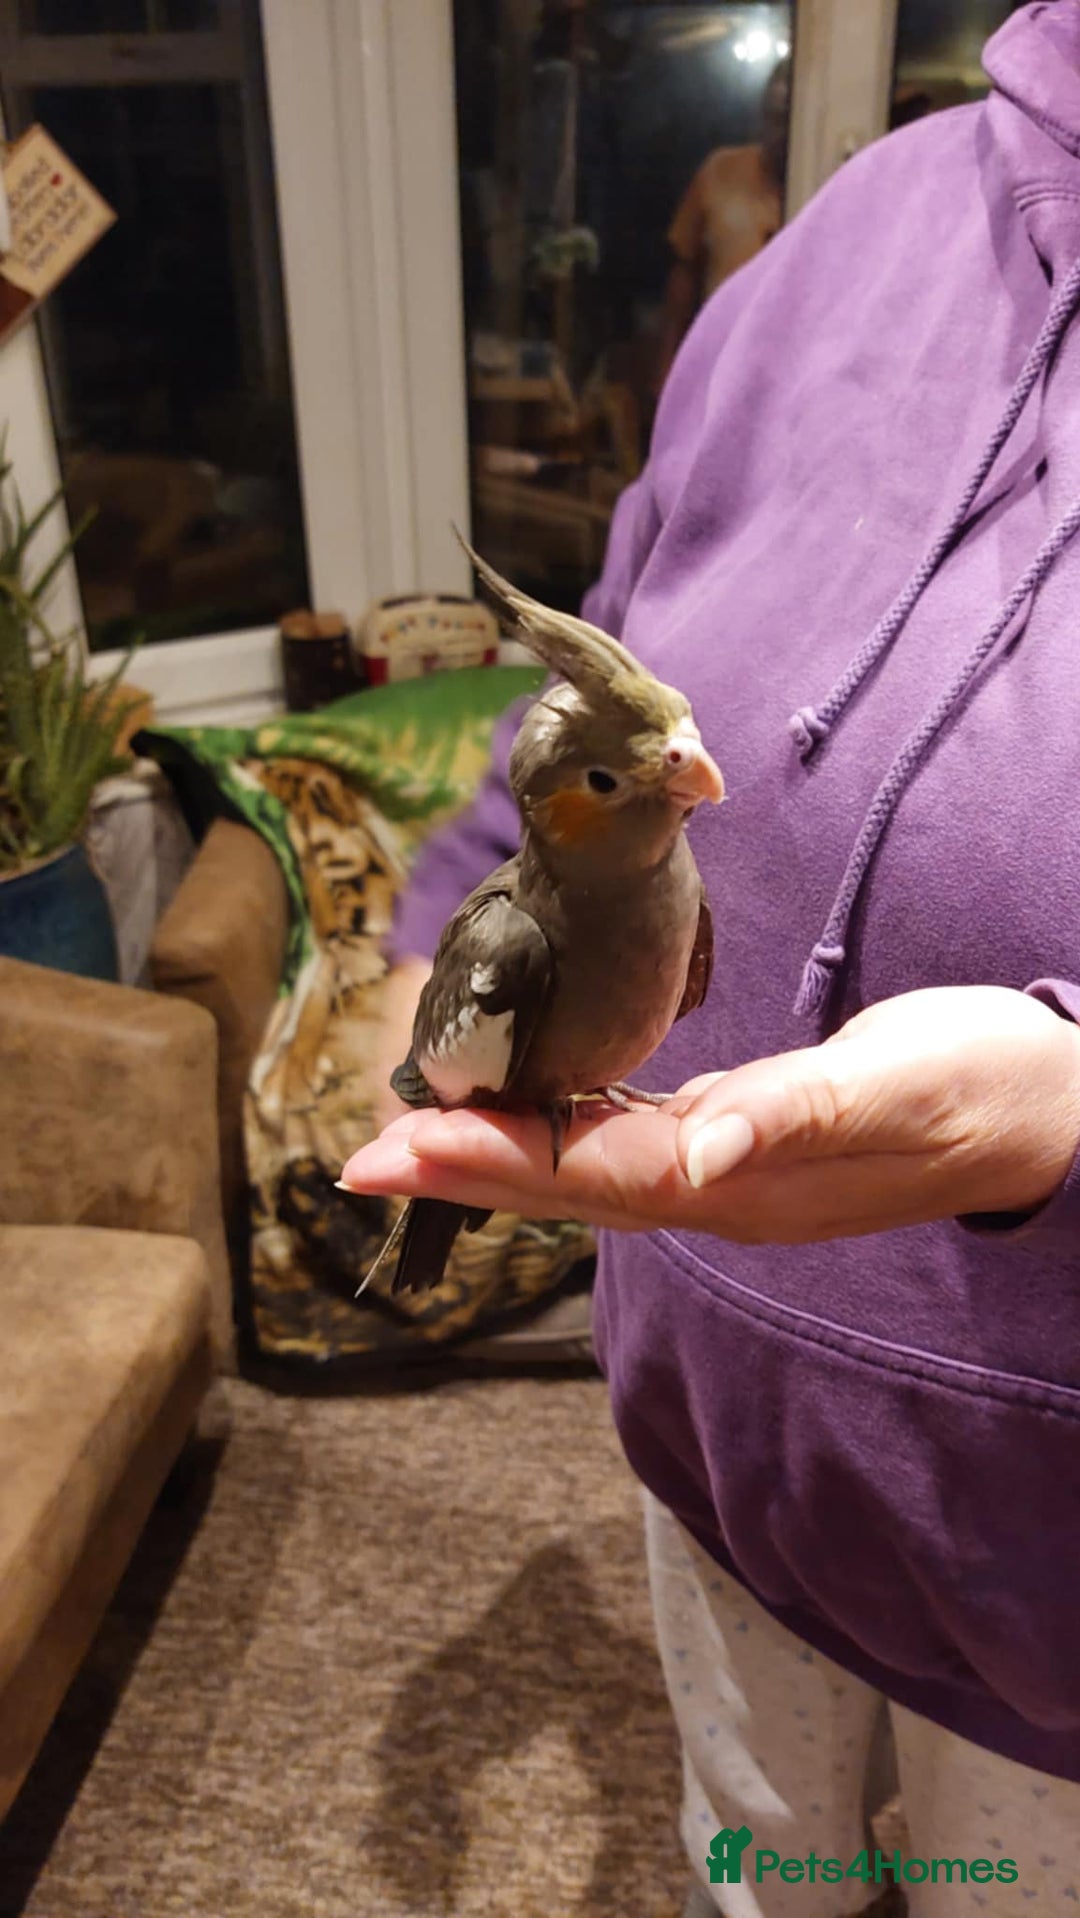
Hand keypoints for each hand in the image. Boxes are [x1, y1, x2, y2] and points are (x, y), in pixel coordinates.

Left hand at [341, 987, 1079, 1243]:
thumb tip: (696, 1157)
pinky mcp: (742, 1143)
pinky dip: (562, 1132)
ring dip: (499, 1155)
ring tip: (412, 1140)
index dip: (498, 1160)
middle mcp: (723, 1194)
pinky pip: (627, 1144)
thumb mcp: (898, 1093)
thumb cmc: (979, 1088)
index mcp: (748, 1185)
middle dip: (466, 1166)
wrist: (1044, 1110)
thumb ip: (795, 1121)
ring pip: (590, 1169)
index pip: (597, 1175)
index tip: (404, 1146)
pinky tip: (528, 1114)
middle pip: (572, 1183)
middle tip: (363, 1155)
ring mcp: (731, 1176)